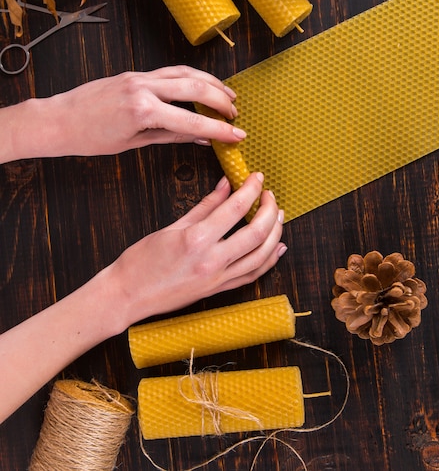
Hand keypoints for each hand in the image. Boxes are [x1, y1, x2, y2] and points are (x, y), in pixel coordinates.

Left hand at [17, 65, 245, 158]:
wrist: (57, 120)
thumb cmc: (88, 138)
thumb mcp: (133, 143)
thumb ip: (170, 136)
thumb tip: (200, 138)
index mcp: (143, 111)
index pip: (192, 121)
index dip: (219, 129)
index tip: (237, 135)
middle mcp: (143, 88)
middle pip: (195, 88)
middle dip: (221, 101)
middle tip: (236, 114)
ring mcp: (139, 77)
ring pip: (185, 73)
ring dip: (210, 83)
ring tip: (228, 95)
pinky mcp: (135, 73)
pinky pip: (170, 71)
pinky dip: (190, 76)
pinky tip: (201, 84)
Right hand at [110, 173, 285, 327]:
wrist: (127, 295)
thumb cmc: (142, 261)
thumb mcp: (171, 227)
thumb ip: (204, 206)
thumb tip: (225, 185)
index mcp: (197, 240)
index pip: (235, 208)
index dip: (251, 189)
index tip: (257, 177)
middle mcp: (212, 261)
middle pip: (256, 233)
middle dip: (269, 210)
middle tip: (270, 195)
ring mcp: (218, 279)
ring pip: (261, 256)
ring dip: (275, 233)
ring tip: (278, 215)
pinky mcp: (219, 290)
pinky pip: (253, 275)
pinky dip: (269, 260)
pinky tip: (278, 247)